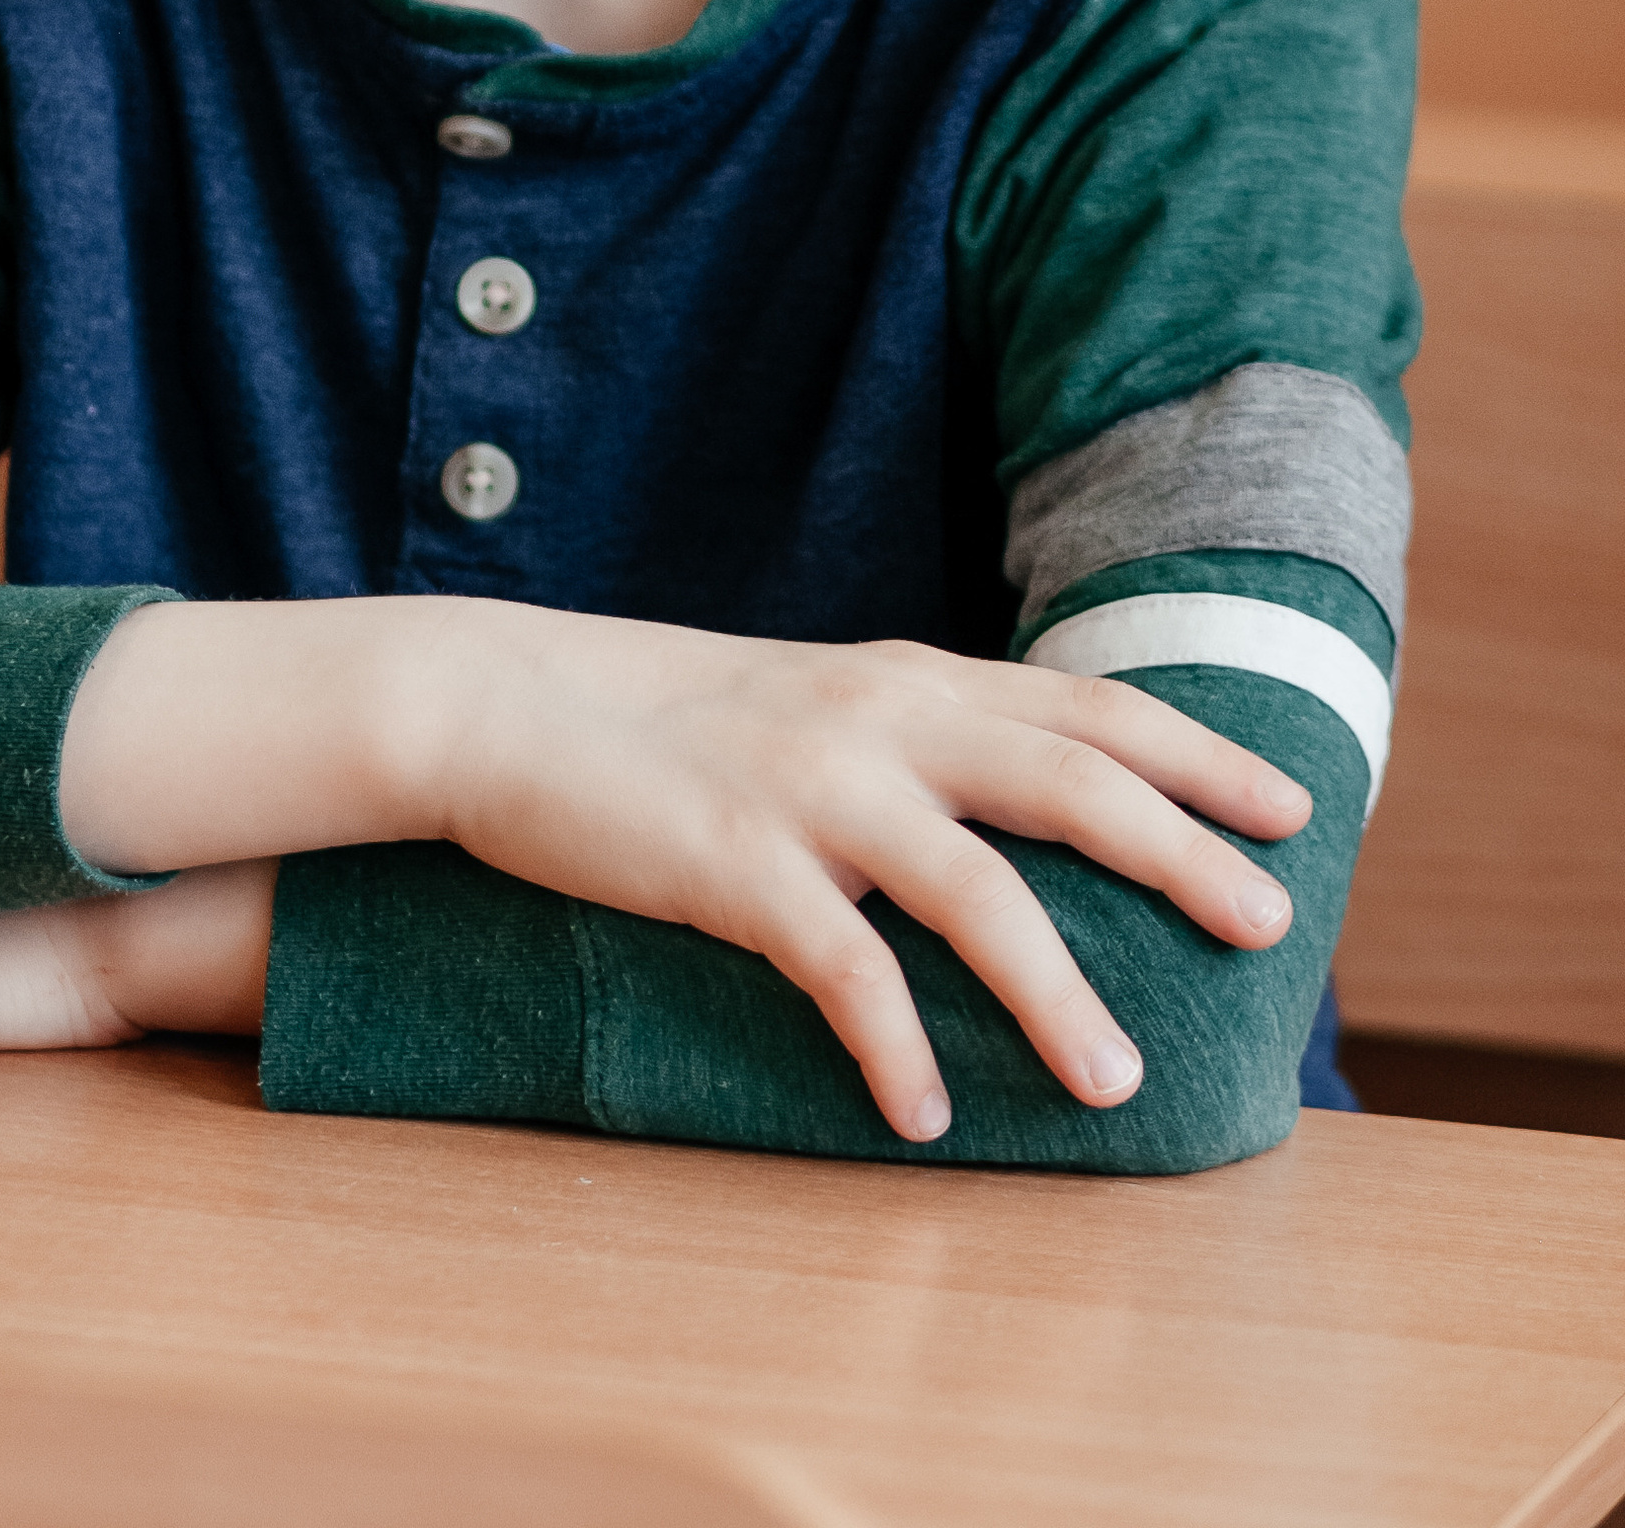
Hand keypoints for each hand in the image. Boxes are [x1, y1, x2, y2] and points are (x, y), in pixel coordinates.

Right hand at [57, 598, 1313, 1146]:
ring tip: (1115, 1078)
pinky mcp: (732, 862)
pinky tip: (922, 1115)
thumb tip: (1024, 796)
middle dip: (1182, 851)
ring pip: (976, 887)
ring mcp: (806, 787)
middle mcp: (874, 717)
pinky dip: (894, 1045)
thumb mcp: (809, 698)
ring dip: (1057, 990)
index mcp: (902, 677)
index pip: (1084, 703)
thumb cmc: (663, 717)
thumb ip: (911, 732)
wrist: (500, 703)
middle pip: (1067, 779)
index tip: (1293, 806)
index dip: (1195, 753)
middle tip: (1268, 928)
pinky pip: (841, 967)